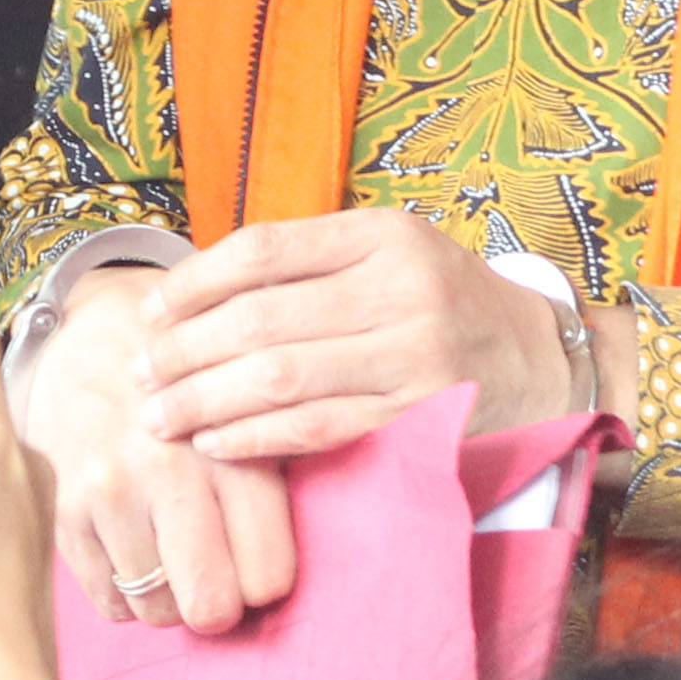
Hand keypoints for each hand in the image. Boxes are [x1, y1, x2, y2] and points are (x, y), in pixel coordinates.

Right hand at [27, 270, 297, 629]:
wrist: (83, 326)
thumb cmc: (182, 368)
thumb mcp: (244, 396)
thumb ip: (272, 463)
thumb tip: (288, 555)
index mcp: (232, 447)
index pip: (267, 574)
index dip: (263, 579)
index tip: (252, 563)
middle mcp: (172, 474)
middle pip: (211, 605)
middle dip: (216, 603)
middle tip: (212, 576)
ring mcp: (111, 494)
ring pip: (156, 609)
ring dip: (167, 596)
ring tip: (170, 553)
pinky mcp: (63, 508)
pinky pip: (105, 599)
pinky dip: (123, 591)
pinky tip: (133, 550)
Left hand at [133, 207, 580, 461]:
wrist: (541, 360)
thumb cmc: (444, 302)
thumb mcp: (392, 254)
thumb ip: (311, 265)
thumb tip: (193, 290)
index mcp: (385, 234)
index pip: (265, 250)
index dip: (195, 283)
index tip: (150, 312)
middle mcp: (401, 288)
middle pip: (263, 318)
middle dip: (186, 351)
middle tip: (139, 374)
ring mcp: (413, 355)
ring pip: (282, 378)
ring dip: (206, 401)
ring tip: (159, 417)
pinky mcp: (419, 416)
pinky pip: (319, 429)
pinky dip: (258, 439)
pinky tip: (216, 445)